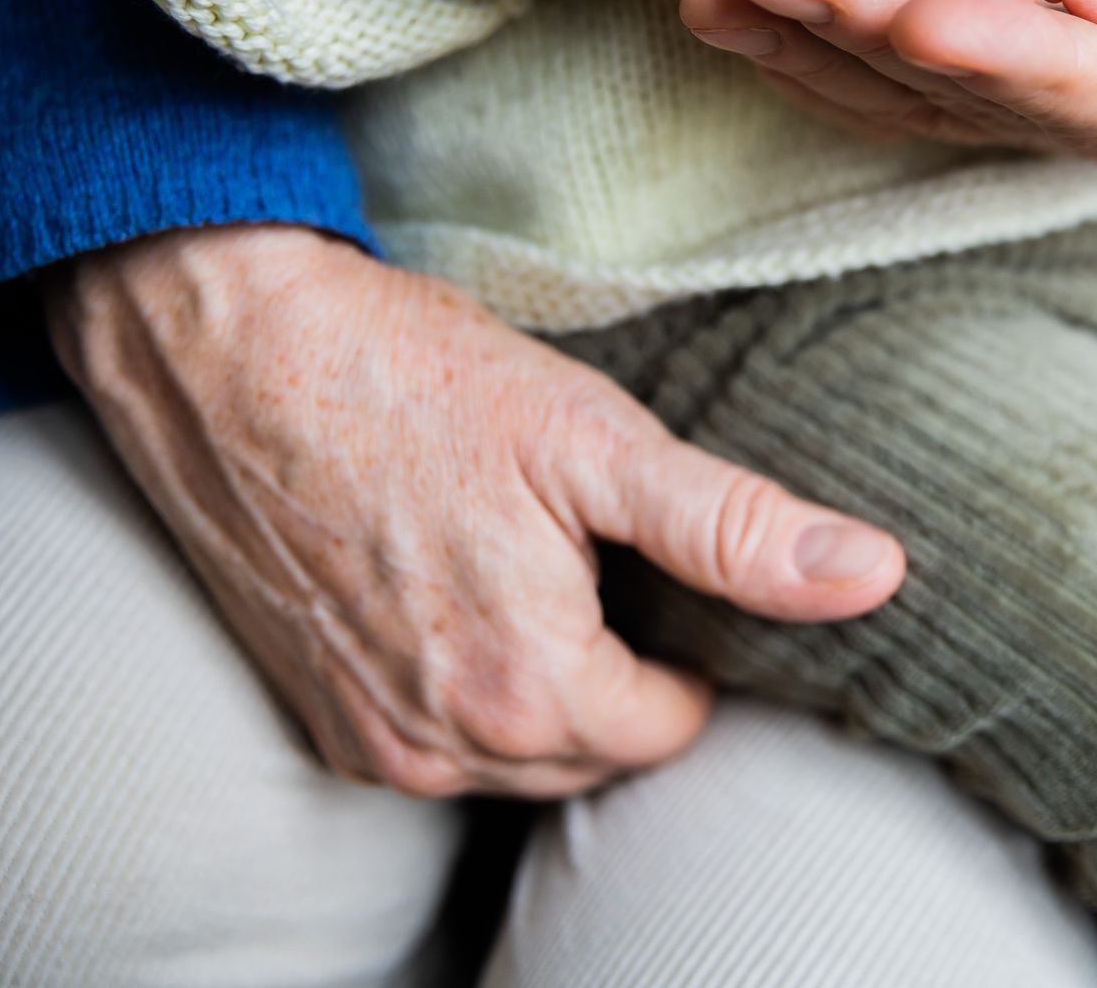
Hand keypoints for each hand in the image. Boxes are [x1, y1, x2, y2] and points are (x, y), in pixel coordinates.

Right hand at [46, 224, 905, 798]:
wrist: (221, 342)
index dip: (690, 645)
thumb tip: (874, 576)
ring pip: (516, 754)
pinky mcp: (313, 713)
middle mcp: (442, 746)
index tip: (656, 559)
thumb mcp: (596, 441)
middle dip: (620, 670)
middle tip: (590, 549)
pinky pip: (433, 738)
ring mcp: (367, 737)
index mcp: (530, 691)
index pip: (674, 730)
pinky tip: (450, 580)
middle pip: (595, 750)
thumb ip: (736, 529)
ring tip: (522, 558)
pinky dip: (465, 683)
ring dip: (544, 682)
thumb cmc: (409, 376)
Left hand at [681, 0, 1096, 158]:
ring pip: (918, 89)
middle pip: (979, 92)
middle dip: (870, 33)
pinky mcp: (1007, 77)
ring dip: (813, 40)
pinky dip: (814, 47)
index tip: (927, 15)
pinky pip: (898, 77)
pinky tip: (733, 13)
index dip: (1018, 56)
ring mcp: (1051, 104)